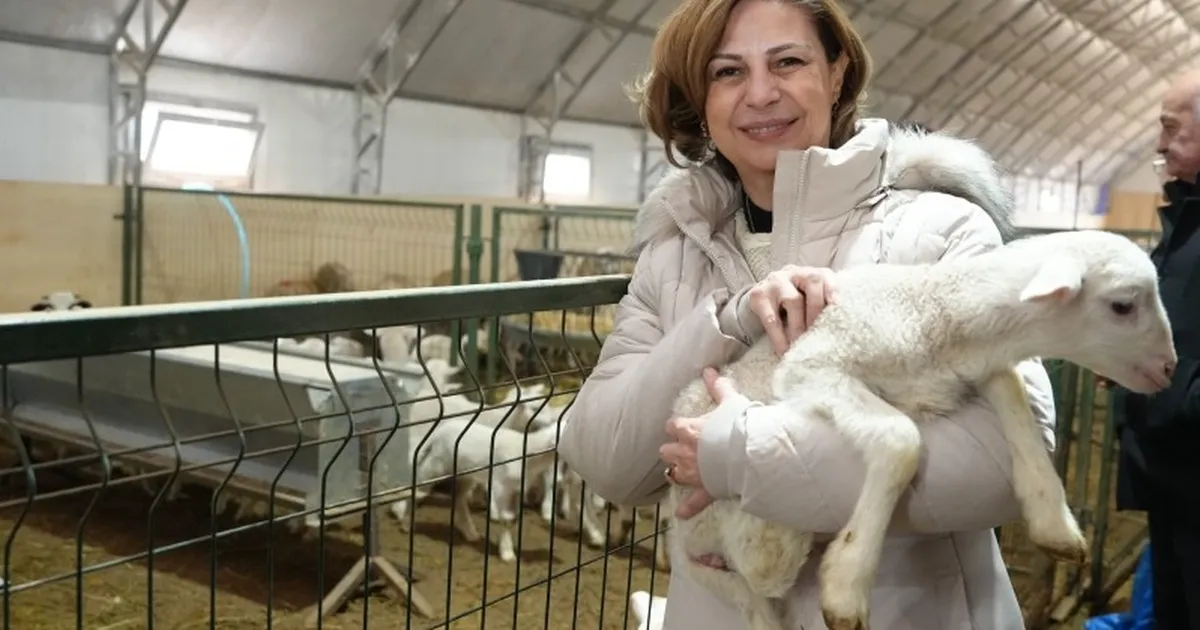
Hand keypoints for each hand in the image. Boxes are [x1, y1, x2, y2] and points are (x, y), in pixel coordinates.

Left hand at [660, 367, 740, 518]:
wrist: (750, 453)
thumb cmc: (739, 426)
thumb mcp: (731, 402)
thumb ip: (719, 387)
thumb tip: (709, 369)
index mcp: (689, 430)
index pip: (672, 426)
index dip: (676, 427)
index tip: (681, 426)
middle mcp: (686, 453)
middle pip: (666, 451)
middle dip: (672, 449)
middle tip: (682, 448)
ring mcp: (694, 473)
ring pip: (673, 474)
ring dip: (676, 471)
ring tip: (680, 470)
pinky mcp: (706, 489)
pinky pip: (694, 503)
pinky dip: (688, 508)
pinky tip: (681, 515)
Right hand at [746, 265, 837, 355]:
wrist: (762, 304)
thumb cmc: (794, 307)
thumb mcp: (810, 303)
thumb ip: (824, 310)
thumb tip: (838, 333)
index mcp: (812, 274)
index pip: (826, 276)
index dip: (833, 291)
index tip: (837, 308)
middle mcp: (795, 273)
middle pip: (812, 282)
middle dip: (817, 310)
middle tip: (819, 335)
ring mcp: (776, 281)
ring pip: (793, 299)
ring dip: (799, 326)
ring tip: (801, 345)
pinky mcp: (758, 295)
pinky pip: (771, 318)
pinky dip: (779, 336)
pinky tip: (783, 350)